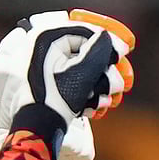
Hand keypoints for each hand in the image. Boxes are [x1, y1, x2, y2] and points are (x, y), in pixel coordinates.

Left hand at [0, 9, 134, 129]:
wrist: (35, 130)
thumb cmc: (55, 100)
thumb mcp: (83, 73)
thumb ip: (100, 50)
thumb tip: (107, 38)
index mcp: (45, 37)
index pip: (83, 29)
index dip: (107, 40)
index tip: (123, 51)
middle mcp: (39, 47)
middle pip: (83, 51)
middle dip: (103, 72)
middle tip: (117, 83)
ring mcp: (38, 66)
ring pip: (78, 68)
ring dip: (96, 85)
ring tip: (103, 101)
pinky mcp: (41, 83)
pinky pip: (68, 80)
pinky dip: (83, 92)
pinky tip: (91, 107)